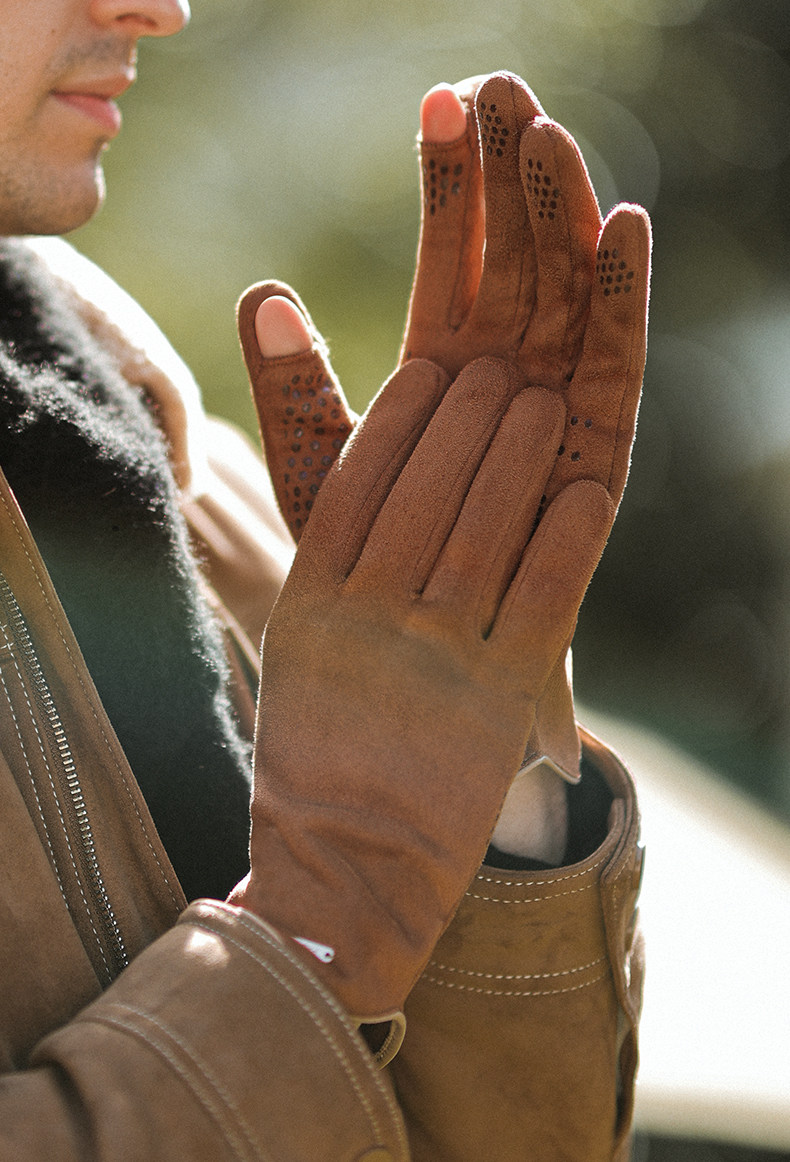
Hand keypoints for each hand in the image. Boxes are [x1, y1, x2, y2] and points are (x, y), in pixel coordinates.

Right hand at [228, 354, 614, 1020]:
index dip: (397, 421)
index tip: (428, 373)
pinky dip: (567, 542)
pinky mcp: (497, 705)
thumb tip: (370, 484)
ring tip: (545, 409)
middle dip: (467, 421)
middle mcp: (368, 626)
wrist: (349, 865)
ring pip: (482, 535)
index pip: (355, 487)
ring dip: (519, 461)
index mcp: (311, 608)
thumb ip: (328, 573)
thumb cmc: (320, 756)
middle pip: (424, 495)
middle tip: (501, 372)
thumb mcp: (296, 656)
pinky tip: (587, 493)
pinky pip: (541, 605)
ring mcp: (434, 664)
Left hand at [238, 73, 649, 792]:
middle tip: (503, 85)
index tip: (442, 102)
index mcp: (439, 373)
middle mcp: (505, 380)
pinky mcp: (597, 453)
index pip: (450, 260)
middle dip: (512, 174)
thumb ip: (300, 392)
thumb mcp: (323, 480)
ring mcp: (555, 411)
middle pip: (516, 258)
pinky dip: (622, 299)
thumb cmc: (369, 580)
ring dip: (562, 215)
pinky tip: (623, 224)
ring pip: (567, 296)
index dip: (449, 186)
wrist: (421, 680)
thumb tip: (262, 291)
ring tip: (550, 133)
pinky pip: (614, 365)